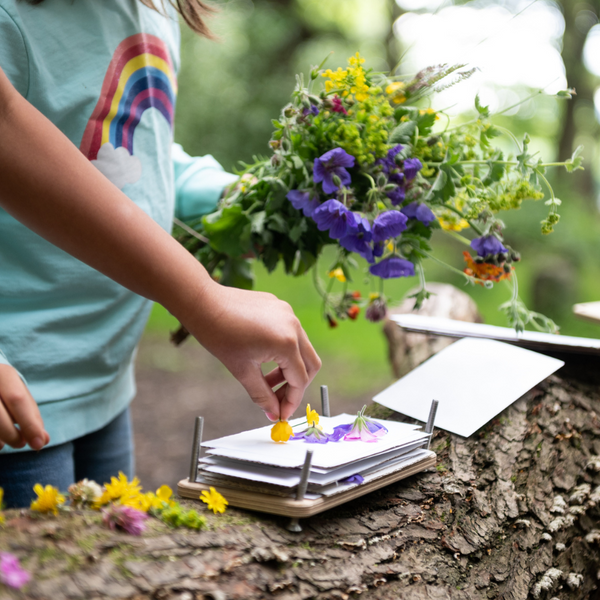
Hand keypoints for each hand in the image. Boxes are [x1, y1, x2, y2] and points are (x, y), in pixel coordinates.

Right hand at [0, 364, 48, 450]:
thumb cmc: (3, 390)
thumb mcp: (19, 394)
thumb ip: (32, 415)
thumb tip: (43, 440)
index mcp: (3, 374)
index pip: (18, 400)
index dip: (29, 424)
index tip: (39, 443)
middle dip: (13, 436)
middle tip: (22, 444)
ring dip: (0, 439)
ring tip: (7, 442)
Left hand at [185, 283, 320, 420]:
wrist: (203, 303)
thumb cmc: (219, 335)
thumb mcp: (242, 371)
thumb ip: (262, 395)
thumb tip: (273, 413)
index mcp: (286, 343)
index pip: (299, 380)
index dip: (291, 401)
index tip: (281, 414)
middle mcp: (293, 326)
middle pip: (309, 364)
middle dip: (296, 385)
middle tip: (278, 399)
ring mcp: (288, 313)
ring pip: (301, 348)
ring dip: (289, 368)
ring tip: (267, 379)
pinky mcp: (280, 306)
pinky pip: (291, 333)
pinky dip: (283, 350)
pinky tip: (263, 356)